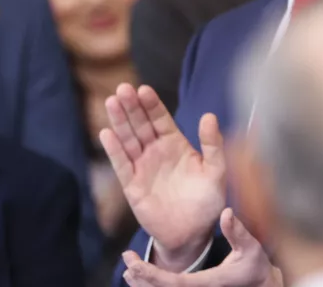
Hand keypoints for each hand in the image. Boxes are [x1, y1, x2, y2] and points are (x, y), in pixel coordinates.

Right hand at [100, 84, 226, 270]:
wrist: (193, 232)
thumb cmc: (207, 200)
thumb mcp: (216, 170)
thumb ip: (213, 144)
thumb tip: (209, 116)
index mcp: (176, 144)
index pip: (161, 119)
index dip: (152, 104)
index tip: (143, 89)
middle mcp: (156, 152)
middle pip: (141, 125)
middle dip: (132, 106)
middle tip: (123, 88)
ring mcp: (143, 167)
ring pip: (128, 140)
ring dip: (119, 122)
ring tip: (111, 102)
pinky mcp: (133, 185)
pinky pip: (122, 165)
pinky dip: (114, 150)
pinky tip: (106, 134)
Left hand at [122, 208, 282, 286]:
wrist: (263, 286)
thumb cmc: (256, 267)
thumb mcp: (251, 247)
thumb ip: (237, 232)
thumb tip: (226, 212)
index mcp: (209, 282)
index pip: (172, 283)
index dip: (151, 276)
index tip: (134, 265)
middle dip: (141, 278)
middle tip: (127, 260)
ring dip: (144, 284)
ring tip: (129, 270)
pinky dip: (154, 286)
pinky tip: (144, 278)